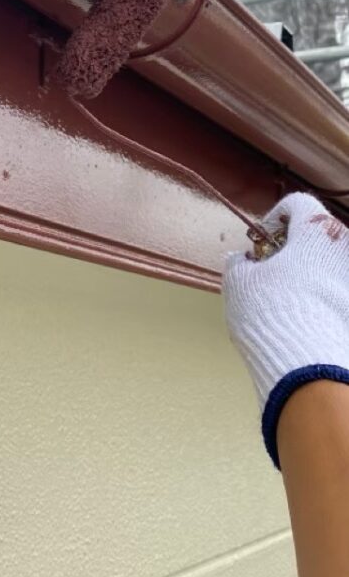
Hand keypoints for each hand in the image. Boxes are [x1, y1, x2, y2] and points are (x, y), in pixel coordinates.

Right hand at [223, 192, 348, 467]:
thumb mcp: (238, 281)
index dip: (272, 218)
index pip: (296, 204)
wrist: (311, 372)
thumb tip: (245, 261)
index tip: (259, 243)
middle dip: (296, 249)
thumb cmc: (271, 314)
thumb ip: (240, 262)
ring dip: (313, 274)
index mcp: (319, 231)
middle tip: (272, 272)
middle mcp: (348, 250)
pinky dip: (326, 299)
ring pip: (334, 267)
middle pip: (320, 236)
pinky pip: (340, 294)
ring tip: (290, 300)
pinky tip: (308, 321)